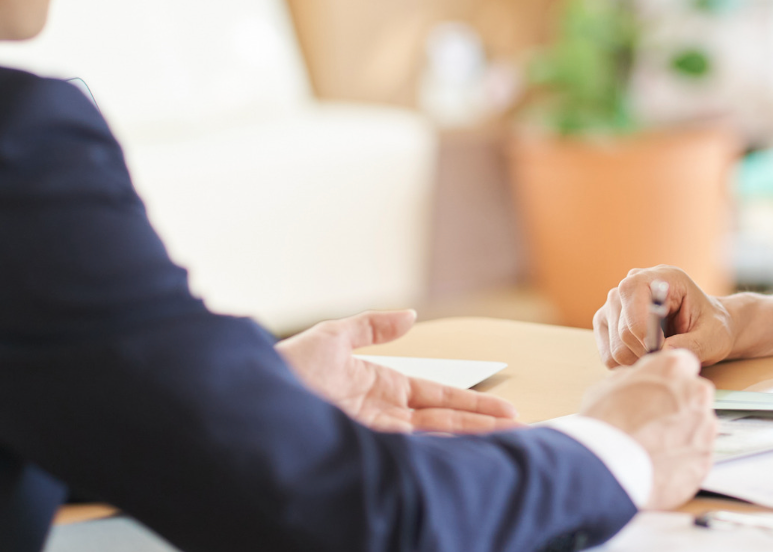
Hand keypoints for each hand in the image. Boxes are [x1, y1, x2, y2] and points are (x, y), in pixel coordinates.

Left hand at [276, 310, 517, 432]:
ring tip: (505, 444)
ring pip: (432, 438)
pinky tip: (462, 455)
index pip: (438, 398)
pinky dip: (437, 453)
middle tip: (523, 431)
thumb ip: (372, 327)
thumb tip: (411, 316)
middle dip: (481, 426)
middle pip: (443, 421)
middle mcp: (382, 415)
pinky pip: (409, 450)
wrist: (249, 396)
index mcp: (381, 387)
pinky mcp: (363, 447)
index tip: (505, 411)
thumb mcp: (332, 336)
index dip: (471, 404)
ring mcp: (373, 434)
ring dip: (468, 440)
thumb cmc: (285, 366)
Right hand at [578, 349, 716, 509]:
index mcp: (673, 369)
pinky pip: (696, 456)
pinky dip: (682, 461)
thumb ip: (636, 380)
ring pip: (699, 428)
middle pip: (695, 397)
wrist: (605, 471)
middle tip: (654, 423)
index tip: (662, 390)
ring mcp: (704, 430)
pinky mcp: (704, 460)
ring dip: (683, 435)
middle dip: (679, 407)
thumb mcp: (609, 385)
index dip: (670, 379)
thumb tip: (641, 384)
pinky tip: (659, 465)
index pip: (684, 364)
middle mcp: (696, 394)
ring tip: (653, 448)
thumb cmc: (602, 425)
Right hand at [594, 266, 733, 367]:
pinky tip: (647, 357)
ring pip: (615, 347)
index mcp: (660, 276)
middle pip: (624, 329)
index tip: (665, 349)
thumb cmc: (711, 328)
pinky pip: (608, 355)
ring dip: (639, 361)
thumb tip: (663, 350)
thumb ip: (691, 344)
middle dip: (647, 351)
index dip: (645, 329)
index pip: (632, 294)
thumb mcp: (712, 337)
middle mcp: (631, 284)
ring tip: (660, 355)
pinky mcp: (606, 323)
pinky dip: (628, 365)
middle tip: (669, 356)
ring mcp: (614, 304)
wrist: (705, 330)